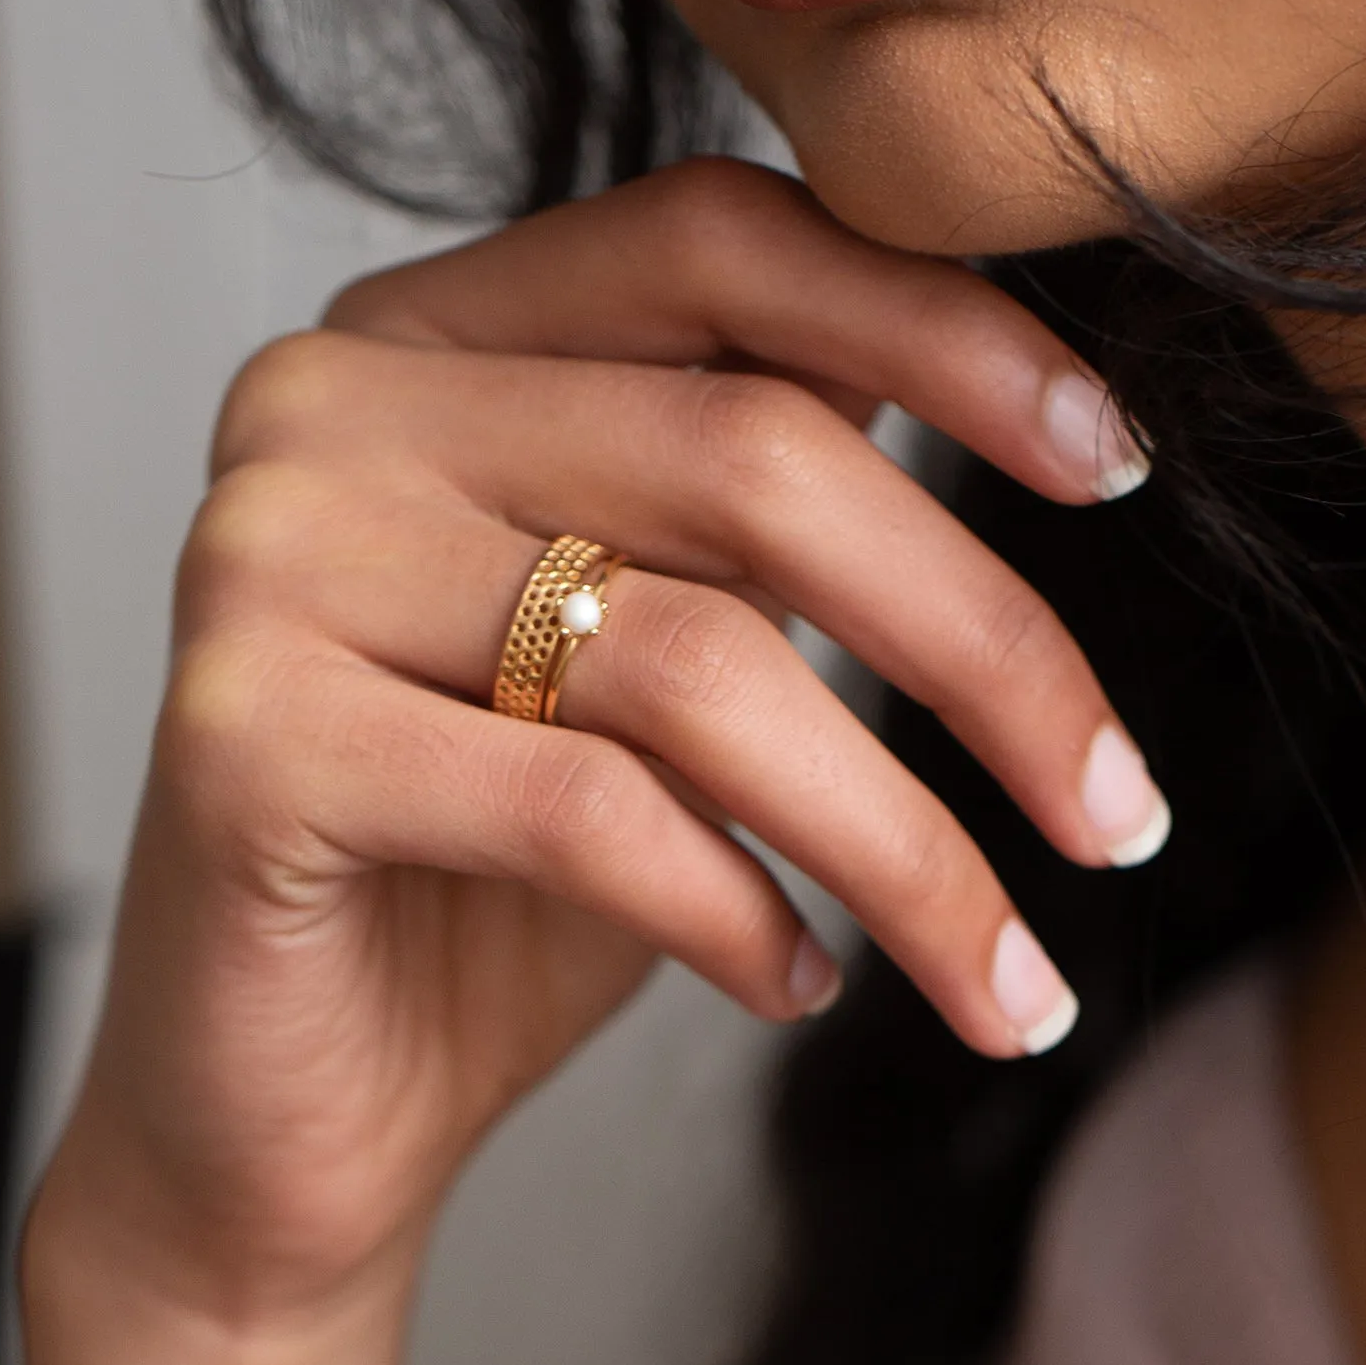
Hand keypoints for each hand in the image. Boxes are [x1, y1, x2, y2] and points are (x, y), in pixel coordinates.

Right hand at [32, 160, 1162, 1338]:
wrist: (286, 1122)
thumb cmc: (499, 879)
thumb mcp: (668, 643)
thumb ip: (774, 492)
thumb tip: (1045, 388)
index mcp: (434, 328)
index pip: (724, 242)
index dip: (944, 331)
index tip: (1117, 464)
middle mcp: (328, 399)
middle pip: (749, 455)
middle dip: (987, 650)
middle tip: (1120, 816)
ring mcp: (265, 556)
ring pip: (694, 659)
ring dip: (904, 844)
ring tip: (1011, 981)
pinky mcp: (246, 739)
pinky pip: (581, 809)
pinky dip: (740, 913)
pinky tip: (803, 983)